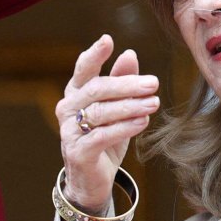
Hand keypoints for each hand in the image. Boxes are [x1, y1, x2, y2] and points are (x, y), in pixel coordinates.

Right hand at [57, 34, 158, 214]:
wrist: (91, 180)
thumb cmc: (104, 140)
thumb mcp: (116, 110)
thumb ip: (121, 82)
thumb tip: (129, 54)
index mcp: (75, 94)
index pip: (83, 69)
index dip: (94, 54)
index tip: (108, 40)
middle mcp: (67, 109)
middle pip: (97, 89)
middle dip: (126, 85)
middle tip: (153, 83)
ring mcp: (69, 131)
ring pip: (100, 113)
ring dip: (130, 106)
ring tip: (153, 103)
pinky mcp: (78, 152)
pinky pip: (102, 136)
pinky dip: (124, 127)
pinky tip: (142, 121)